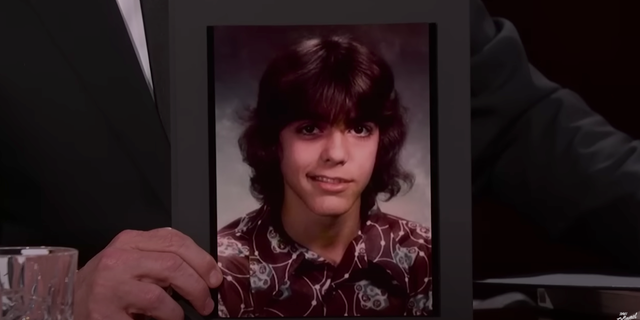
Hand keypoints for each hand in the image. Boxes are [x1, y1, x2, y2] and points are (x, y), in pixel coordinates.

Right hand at [74, 228, 221, 319]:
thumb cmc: (106, 284)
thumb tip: (203, 271)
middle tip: (205, 302)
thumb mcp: (132, 261)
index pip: (175, 240)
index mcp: (129, 242)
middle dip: (198, 286)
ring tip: (180, 316)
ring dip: (179, 310)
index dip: (202, 260)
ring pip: (160, 295)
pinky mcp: (104, 313)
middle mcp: (118, 260)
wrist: (66, 303)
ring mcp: (109, 287)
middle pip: (172, 265)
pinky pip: (146, 318)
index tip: (214, 276)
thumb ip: (160, 258)